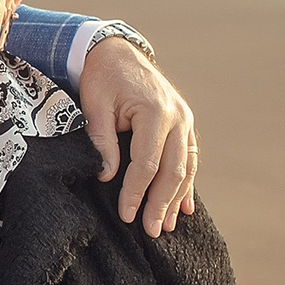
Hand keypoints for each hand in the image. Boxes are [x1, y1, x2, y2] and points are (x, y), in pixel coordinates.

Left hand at [77, 36, 197, 237]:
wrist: (116, 52)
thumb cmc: (102, 78)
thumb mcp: (95, 106)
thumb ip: (102, 140)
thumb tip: (107, 176)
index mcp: (156, 112)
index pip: (148, 163)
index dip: (137, 192)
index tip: (126, 215)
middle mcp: (178, 117)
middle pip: (173, 170)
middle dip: (161, 203)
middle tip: (150, 231)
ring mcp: (185, 121)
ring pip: (186, 167)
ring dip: (176, 198)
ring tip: (165, 225)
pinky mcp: (184, 124)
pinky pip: (190, 158)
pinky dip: (187, 184)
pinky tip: (184, 206)